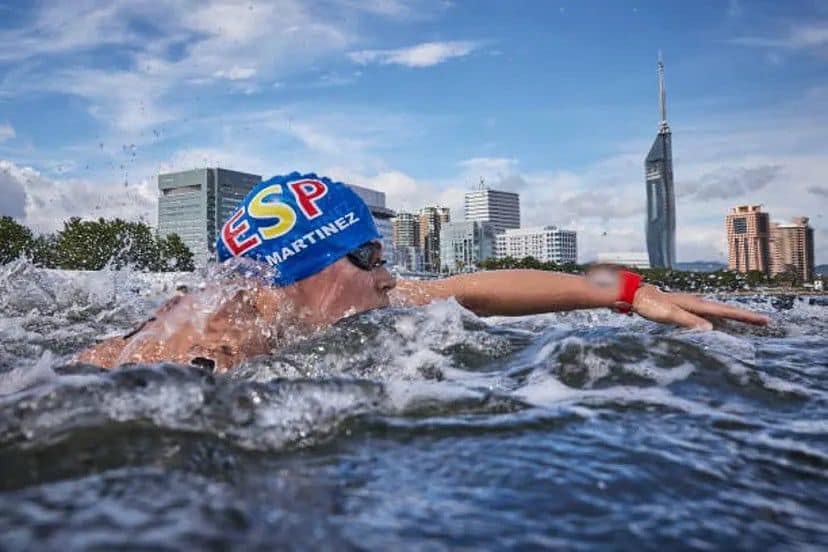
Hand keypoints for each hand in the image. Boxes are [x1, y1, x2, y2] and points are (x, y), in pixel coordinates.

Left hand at [630, 285, 769, 329]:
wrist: (637, 296)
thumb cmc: (651, 306)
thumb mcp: (669, 314)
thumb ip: (689, 321)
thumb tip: (711, 329)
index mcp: (697, 304)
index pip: (727, 311)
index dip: (745, 316)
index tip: (763, 319)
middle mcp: (698, 303)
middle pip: (727, 310)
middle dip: (746, 316)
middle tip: (765, 321)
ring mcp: (693, 305)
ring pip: (720, 311)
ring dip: (736, 316)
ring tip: (751, 322)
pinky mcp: (687, 308)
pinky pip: (710, 314)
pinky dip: (721, 318)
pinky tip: (721, 322)